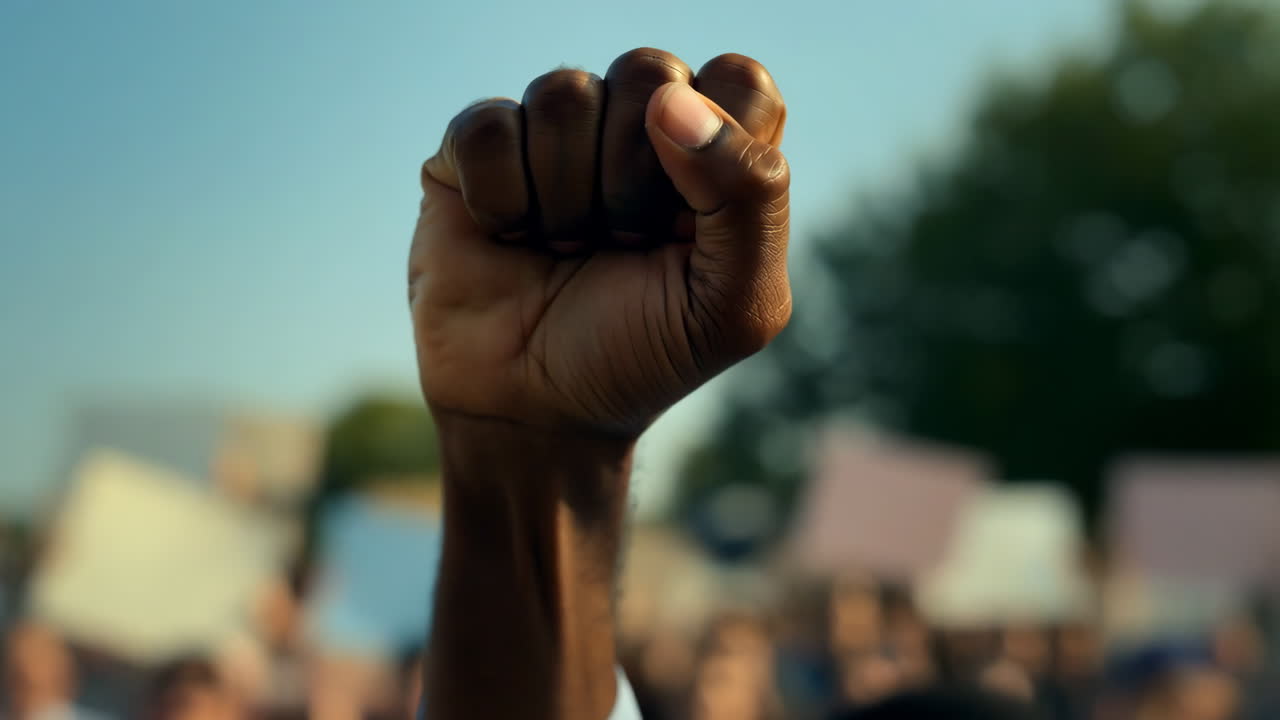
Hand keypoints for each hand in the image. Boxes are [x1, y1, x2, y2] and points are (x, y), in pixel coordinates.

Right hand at [410, 48, 790, 436]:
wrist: (533, 413)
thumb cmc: (640, 357)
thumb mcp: (734, 307)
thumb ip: (751, 198)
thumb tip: (674, 102)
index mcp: (715, 155)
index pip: (739, 82)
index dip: (717, 143)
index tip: (689, 224)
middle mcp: (638, 127)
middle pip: (650, 74)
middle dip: (635, 182)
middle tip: (622, 245)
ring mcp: (555, 132)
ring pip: (565, 93)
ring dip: (566, 199)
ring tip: (564, 250)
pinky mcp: (478, 148)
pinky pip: (489, 128)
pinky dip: (501, 200)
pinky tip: (508, 238)